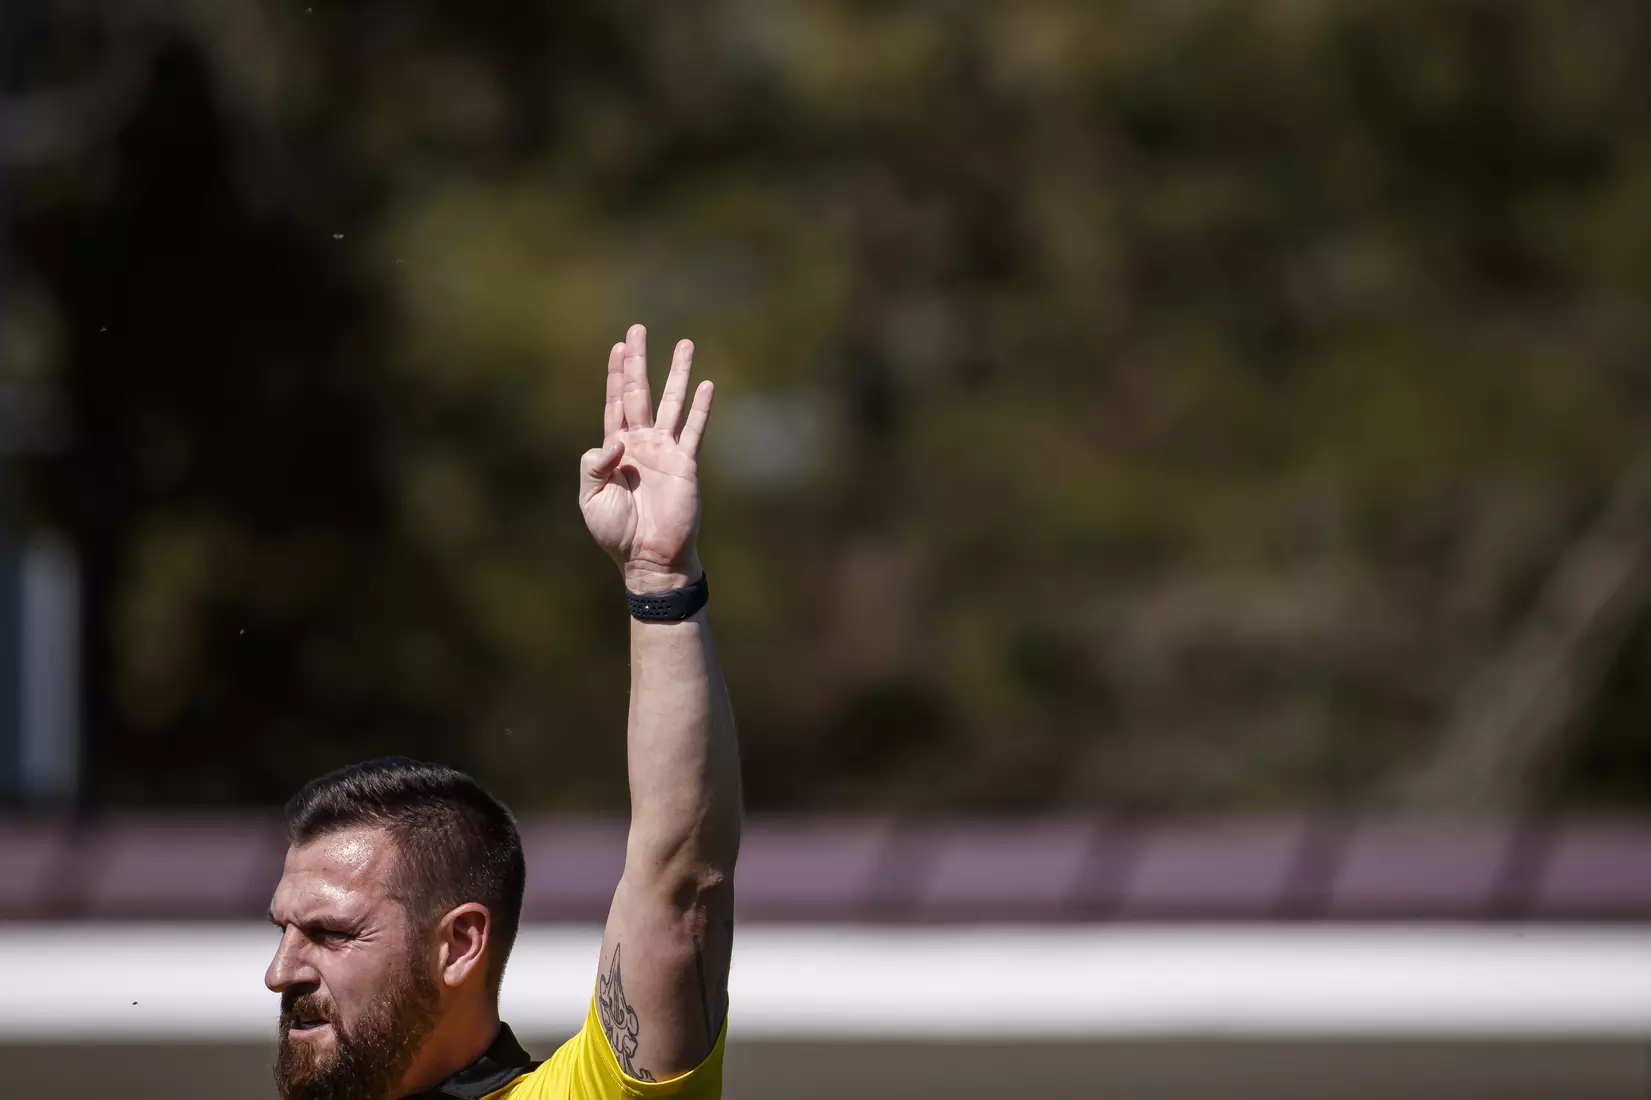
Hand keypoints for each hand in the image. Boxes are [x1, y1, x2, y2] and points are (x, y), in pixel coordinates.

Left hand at [579, 324, 714, 594]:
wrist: (649, 558)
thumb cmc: (617, 533)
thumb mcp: (591, 500)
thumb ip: (593, 467)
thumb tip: (614, 442)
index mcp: (615, 450)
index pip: (615, 403)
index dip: (616, 375)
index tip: (618, 347)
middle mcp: (641, 443)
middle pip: (640, 393)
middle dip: (639, 361)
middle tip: (637, 330)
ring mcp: (665, 451)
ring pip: (672, 402)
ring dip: (676, 374)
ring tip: (684, 344)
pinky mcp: (686, 464)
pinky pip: (694, 429)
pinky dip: (701, 407)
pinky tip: (707, 384)